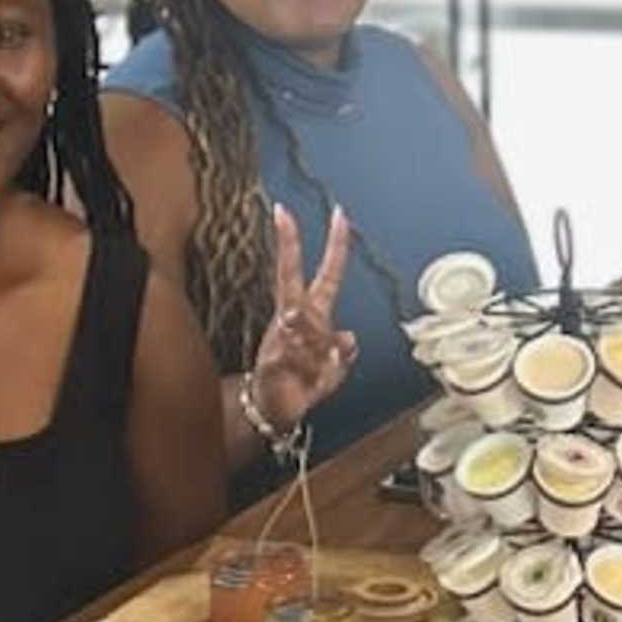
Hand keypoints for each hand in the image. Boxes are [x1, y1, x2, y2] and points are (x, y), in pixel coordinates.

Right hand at [249, 202, 359, 438]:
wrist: (276, 408)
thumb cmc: (304, 380)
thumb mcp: (335, 365)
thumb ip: (343, 350)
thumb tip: (348, 338)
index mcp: (314, 313)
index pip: (326, 273)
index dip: (335, 245)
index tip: (339, 214)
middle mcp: (294, 317)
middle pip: (291, 274)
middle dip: (289, 244)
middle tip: (283, 213)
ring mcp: (281, 334)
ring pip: (302, 321)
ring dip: (316, 344)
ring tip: (313, 364)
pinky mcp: (273, 357)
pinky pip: (297, 357)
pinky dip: (309, 370)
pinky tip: (307, 376)